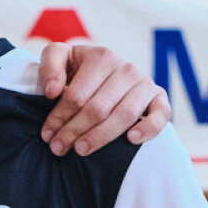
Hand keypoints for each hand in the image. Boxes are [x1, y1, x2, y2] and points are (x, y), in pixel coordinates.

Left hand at [35, 39, 170, 158]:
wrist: (105, 73)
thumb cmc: (79, 70)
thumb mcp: (60, 58)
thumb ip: (50, 66)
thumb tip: (52, 91)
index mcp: (102, 57)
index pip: (77, 95)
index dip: (59, 118)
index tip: (46, 135)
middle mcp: (126, 68)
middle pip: (98, 108)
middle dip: (74, 131)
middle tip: (58, 148)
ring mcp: (144, 83)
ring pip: (124, 115)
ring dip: (101, 137)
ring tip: (81, 150)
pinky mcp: (159, 98)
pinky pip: (161, 114)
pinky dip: (148, 128)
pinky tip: (131, 140)